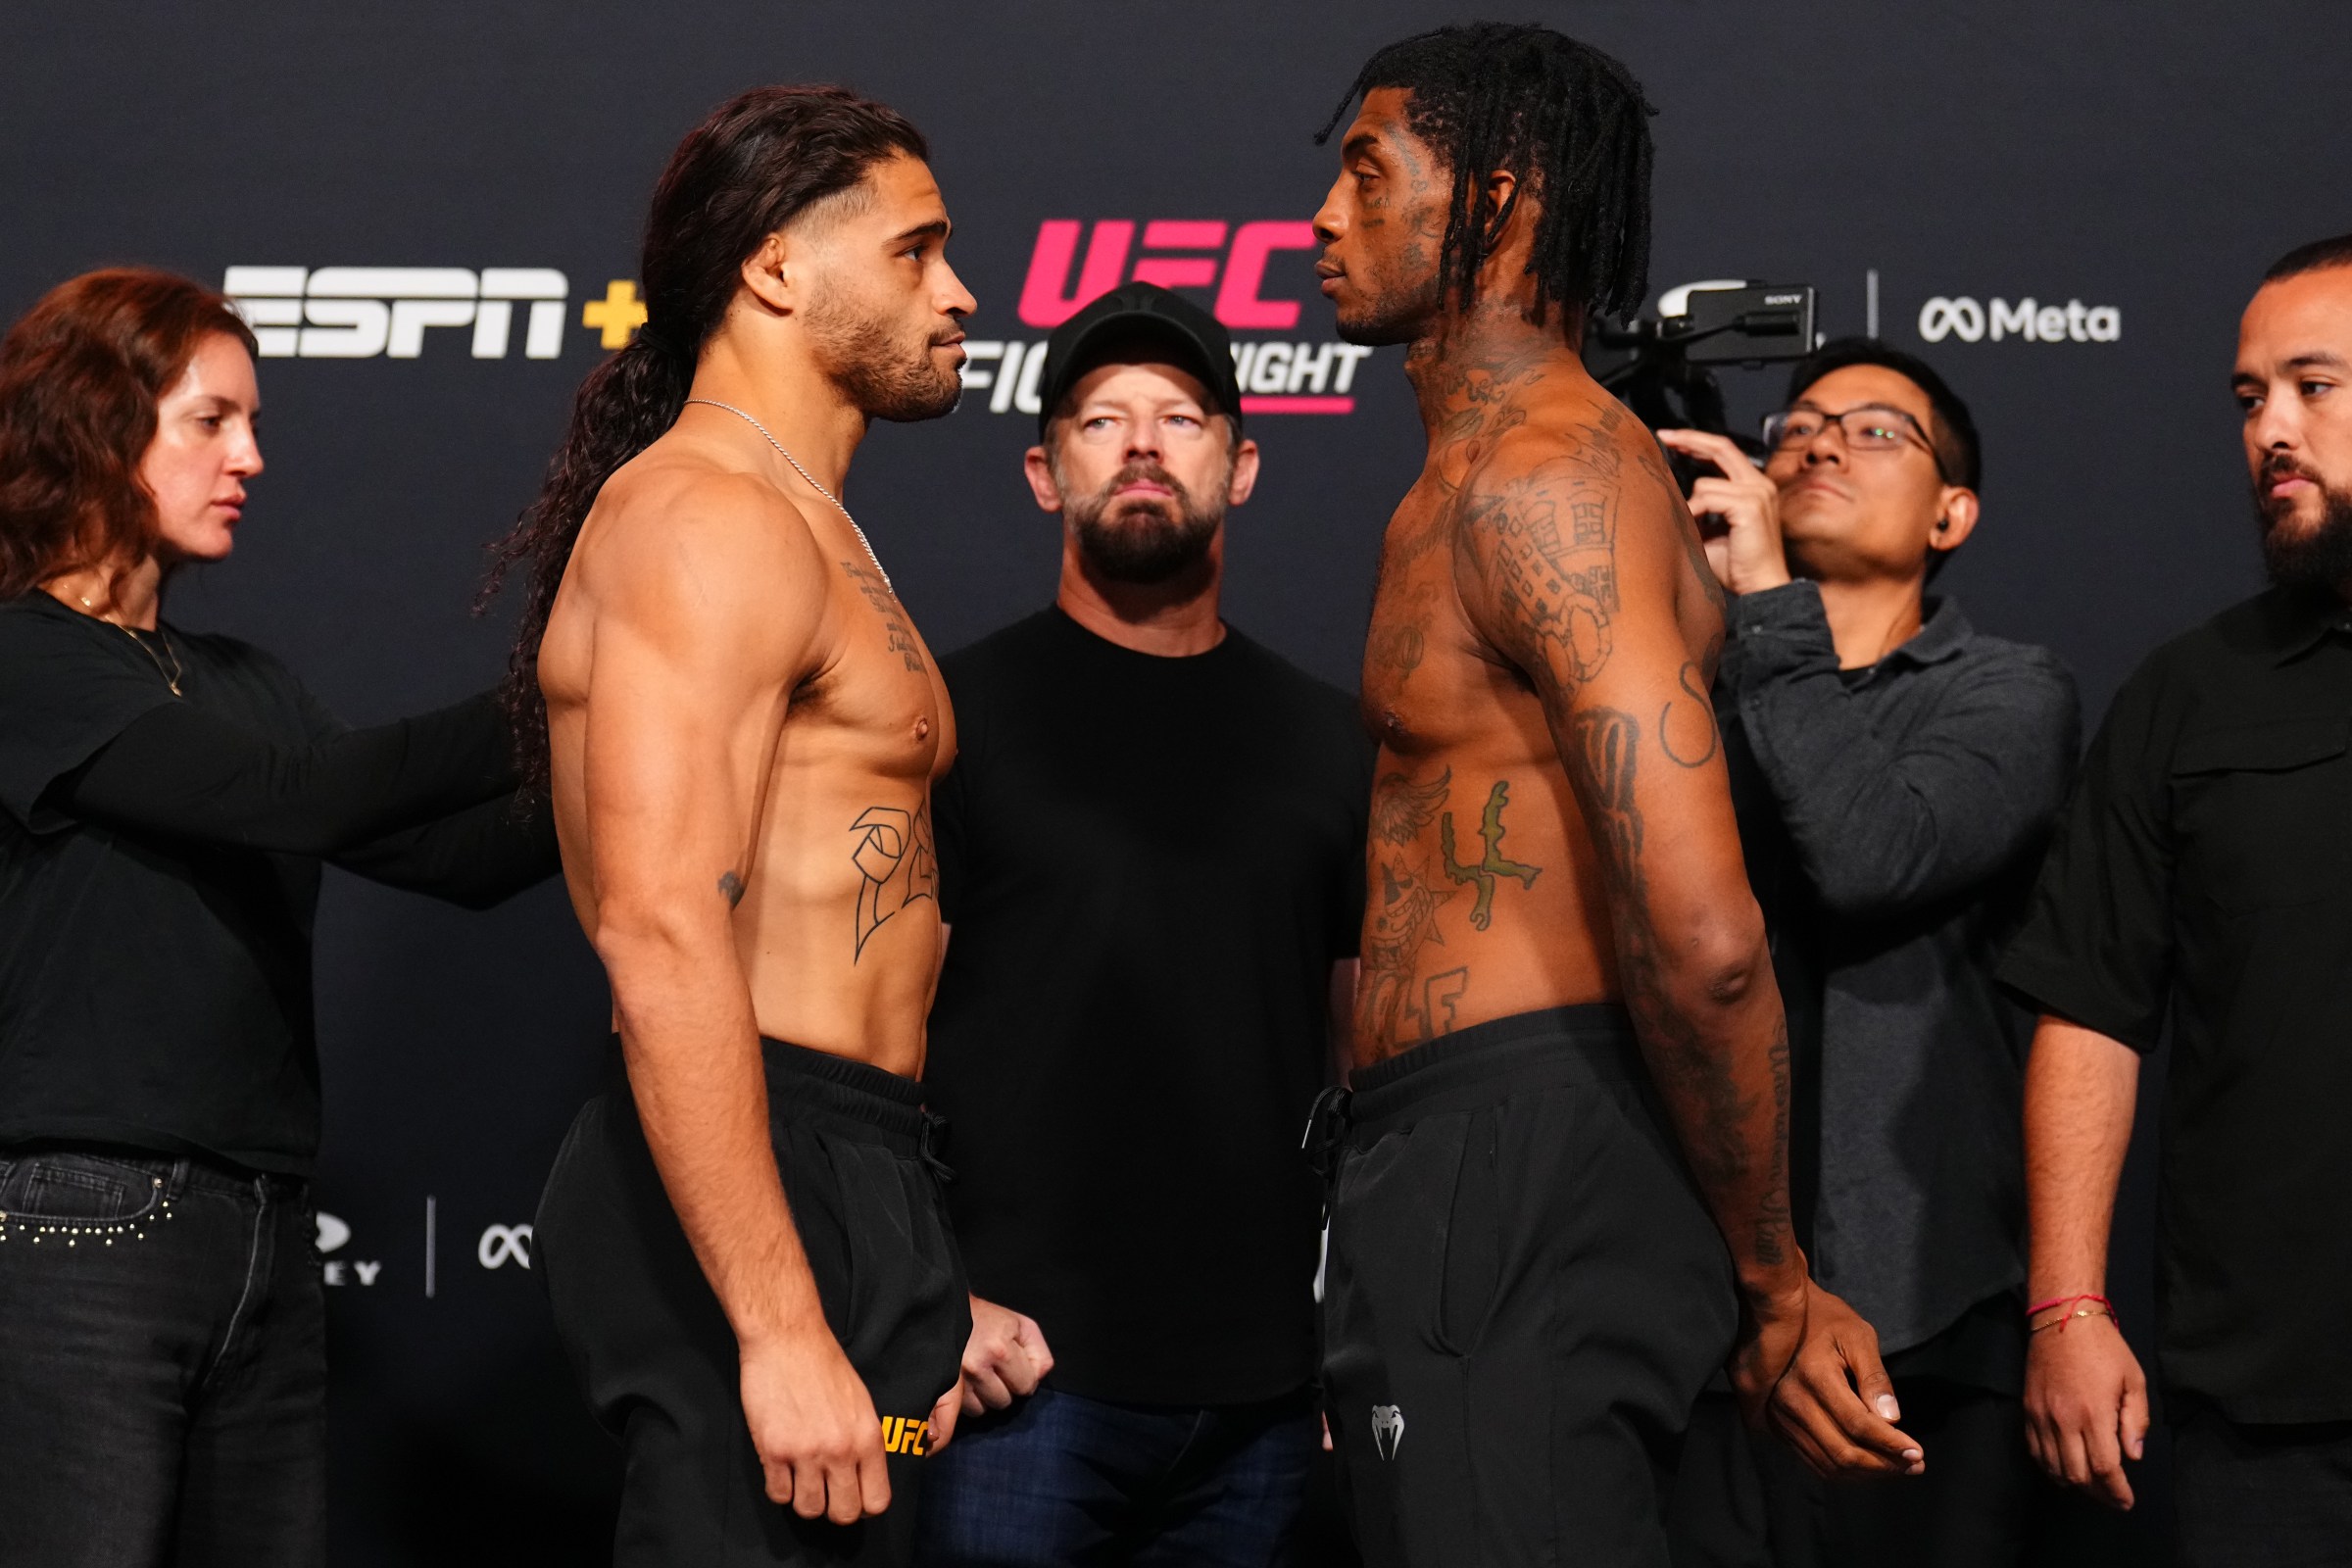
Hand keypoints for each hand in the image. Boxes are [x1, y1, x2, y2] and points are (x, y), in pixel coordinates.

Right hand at [738, 1325, 891, 1523]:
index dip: (863, 1504)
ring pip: (809, 1509)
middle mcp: (841, 1450)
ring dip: (804, 1499)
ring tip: (801, 1479)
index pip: (877, 1500)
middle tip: (825, 1492)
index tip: (852, 1496)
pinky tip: (781, 1469)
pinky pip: (778, 1494)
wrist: (788, 1339)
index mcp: (868, 1438)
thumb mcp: (861, 1403)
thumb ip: (863, 1442)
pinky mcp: (774, 1450)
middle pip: (844, 1514)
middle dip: (834, 1508)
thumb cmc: (824, 1365)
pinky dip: (779, 1488)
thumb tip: (863, 1477)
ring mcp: (806, 1453)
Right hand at [959, 1294, 1053, 1415]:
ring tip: (979, 1375)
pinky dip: (966, 1402)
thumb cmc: (988, 1320)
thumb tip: (1038, 1380)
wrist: (947, 1312)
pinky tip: (965, 1387)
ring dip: (983, 1398)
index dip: (1024, 1378)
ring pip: (982, 1410)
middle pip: (1003, 1402)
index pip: (1026, 1386)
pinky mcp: (940, 1387)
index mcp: (999, 1349)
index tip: (1015, 1366)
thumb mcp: (1021, 1326)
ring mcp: (956, 1379)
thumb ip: (1039, 1354)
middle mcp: (976, 1366)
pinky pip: (961, 1412)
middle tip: (995, 1370)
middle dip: (1003, 1389)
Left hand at [1655, 429, 1791, 595]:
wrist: (1761, 587)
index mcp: (1753, 487)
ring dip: (1690, 505)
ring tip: (1692, 528)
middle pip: (1721, 446)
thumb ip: (1700, 509)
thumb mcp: (1712, 530)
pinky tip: (1698, 530)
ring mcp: (1757, 492)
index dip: (1698, 442)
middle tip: (1664, 437)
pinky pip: (1708, 498)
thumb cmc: (1736, 565)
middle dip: (1689, 439)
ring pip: (1705, 483)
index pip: (1725, 452)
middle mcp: (1759, 484)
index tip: (1672, 440)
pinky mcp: (1750, 505)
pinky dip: (1695, 513)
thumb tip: (1670, 495)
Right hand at [1735, 1277, 1924, 1478]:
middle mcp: (1792, 1401)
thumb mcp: (1858, 1336)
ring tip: (1897, 1468)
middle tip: (1915, 1466)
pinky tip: (1869, 1464)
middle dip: (1884, 1465)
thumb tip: (1892, 1420)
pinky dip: (1845, 1471)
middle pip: (1843, 1452)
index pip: (1858, 1424)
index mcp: (1814, 1376)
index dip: (1891, 1444)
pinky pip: (1814, 1461)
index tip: (1918, 1453)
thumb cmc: (1826, 1320)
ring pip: (1829, 1464)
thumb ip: (1875, 1379)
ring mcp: (1781, 1416)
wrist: (1780, 1313)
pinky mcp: (1778, 1425)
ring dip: (1867, 1473)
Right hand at [2024, 1309, 2148, 1508]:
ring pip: (2053, 1467)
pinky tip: (2064, 1468)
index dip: (2117, 1491)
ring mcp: (2041, 1416)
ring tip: (2091, 1486)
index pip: (2105, 1468)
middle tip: (2113, 1497)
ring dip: (2074, 1483)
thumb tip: (2133, 1455)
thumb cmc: (2104, 1348)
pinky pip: (2035, 1450)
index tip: (2127, 1501)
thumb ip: (2136, 1421)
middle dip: (2098, 1493)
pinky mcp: (2028, 1410)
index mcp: (2094, 1413)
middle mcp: (2064, 1420)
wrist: (2062, 1319)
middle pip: (2077, 1474)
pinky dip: (2050, 1467)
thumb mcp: (2134, 1381)